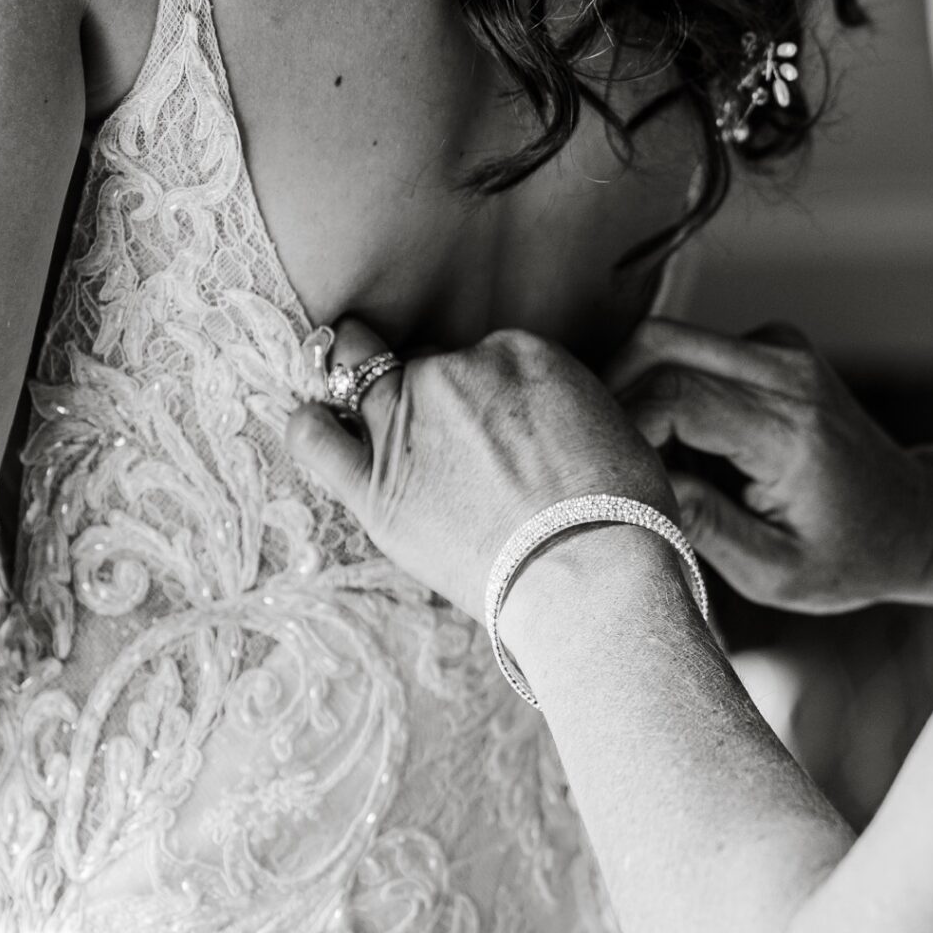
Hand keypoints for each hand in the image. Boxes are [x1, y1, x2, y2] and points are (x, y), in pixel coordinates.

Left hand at [285, 319, 676, 623]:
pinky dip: (310, 427)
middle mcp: (456, 373)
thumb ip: (561, 410)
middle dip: (436, 395)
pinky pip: (316, 438)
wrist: (595, 579)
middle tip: (454, 442)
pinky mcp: (377, 486)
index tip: (500, 427)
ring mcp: (409, 425)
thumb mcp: (612, 432)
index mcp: (520, 352)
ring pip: (362, 378)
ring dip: (363, 389)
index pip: (482, 354)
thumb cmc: (622, 518)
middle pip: (425, 364)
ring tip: (372, 416)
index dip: (488, 391)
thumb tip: (543, 426)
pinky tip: (315, 425)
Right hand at [609, 319, 932, 613]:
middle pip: (658, 343)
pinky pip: (690, 348)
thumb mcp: (775, 573)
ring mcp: (783, 348)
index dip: (620, 427)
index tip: (603, 474)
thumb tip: (631, 488)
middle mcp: (788, 371)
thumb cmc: (846, 557)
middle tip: (594, 456)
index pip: (676, 394)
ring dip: (634, 390)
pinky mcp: (773, 344)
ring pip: (667, 339)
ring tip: (637, 457)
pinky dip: (662, 387)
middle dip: (609, 394)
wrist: (914, 519)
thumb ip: (704, 528)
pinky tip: (671, 444)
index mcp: (790, 430)